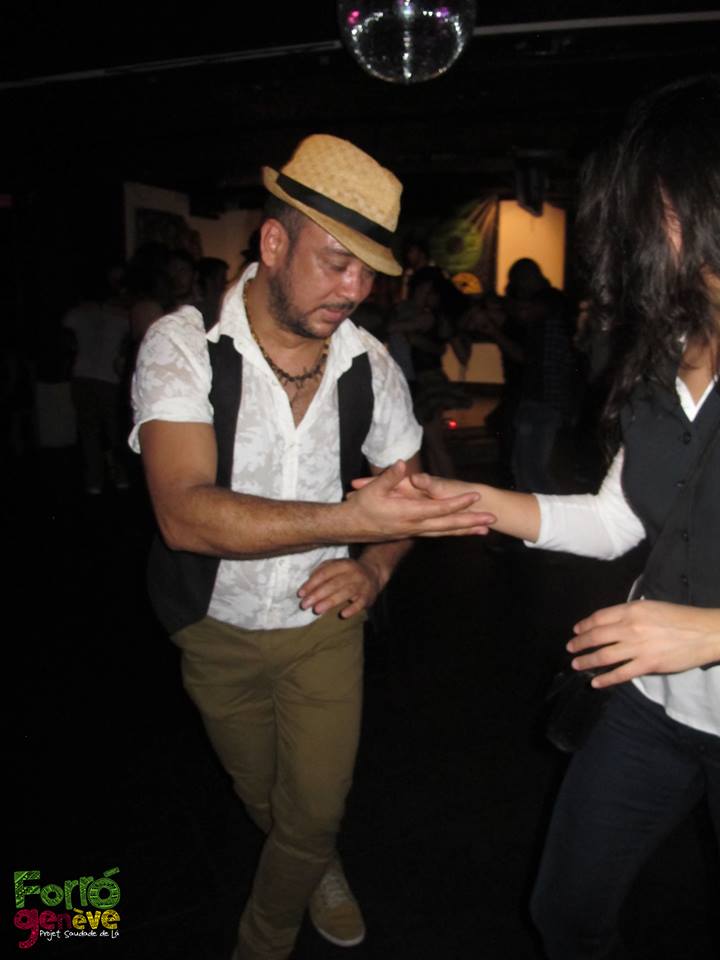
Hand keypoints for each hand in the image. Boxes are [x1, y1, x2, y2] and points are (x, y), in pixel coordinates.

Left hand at [298, 557, 381, 618]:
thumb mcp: (336, 565)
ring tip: (317, 610)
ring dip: (330, 601)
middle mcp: (353, 573)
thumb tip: (308, 582)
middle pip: (334, 584)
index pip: (325, 573)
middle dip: (318, 594)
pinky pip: (360, 603)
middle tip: (304, 604)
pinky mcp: (368, 596)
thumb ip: (322, 571)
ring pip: (345, 593)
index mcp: (343, 564)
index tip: (300, 594)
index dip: (312, 583)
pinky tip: (342, 614)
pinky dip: (352, 609)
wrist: (373, 573)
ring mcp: (362, 585)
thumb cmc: (348, 571)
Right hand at [345, 461, 494, 538]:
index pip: (438, 508)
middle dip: (470, 522)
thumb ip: (389, 477)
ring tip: (484, 530)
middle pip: (448, 525)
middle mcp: (414, 526)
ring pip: (444, 532)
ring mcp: (414, 531)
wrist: (349, 527)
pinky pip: (437, 534)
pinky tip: (461, 532)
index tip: (475, 497)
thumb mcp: (372, 490)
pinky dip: (451, 532)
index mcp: (408, 514)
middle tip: (492, 520)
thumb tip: (403, 464)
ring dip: (465, 531)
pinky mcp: (412, 533)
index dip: (457, 502)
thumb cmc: (360, 507)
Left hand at [567, 599, 719, 687]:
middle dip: (580, 643)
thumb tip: (611, 621)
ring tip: (576, 664)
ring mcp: (638, 647)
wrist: (704, 632)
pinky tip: (596, 682)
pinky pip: (621, 673)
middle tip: (570, 648)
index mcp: (631, 610)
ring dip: (587, 661)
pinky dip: (606, 679)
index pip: (599, 618)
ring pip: (604, 655)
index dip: (584, 624)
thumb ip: (630, 613)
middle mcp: (630, 628)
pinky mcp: (648, 665)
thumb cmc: (679, 617)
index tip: (576, 630)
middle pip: (597, 636)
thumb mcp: (651, 607)